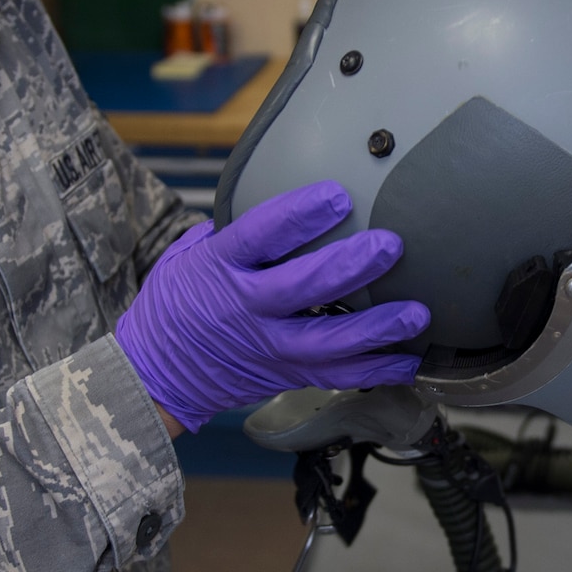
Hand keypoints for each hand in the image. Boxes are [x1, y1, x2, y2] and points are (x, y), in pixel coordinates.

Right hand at [114, 181, 429, 431]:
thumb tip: (274, 196)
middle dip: (352, 265)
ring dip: (377, 327)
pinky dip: (377, 369)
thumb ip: (231, 231)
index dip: (301, 215)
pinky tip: (409, 360)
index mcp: (220, 268)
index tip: (337, 196)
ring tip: (416, 312)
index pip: (262, 235)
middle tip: (390, 246)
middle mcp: (247, 308)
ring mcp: (270, 346)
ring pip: (330, 341)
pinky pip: (338, 376)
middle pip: (305, 286)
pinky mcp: (287, 374)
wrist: (155, 374)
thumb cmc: (172, 308)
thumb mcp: (187, 257)